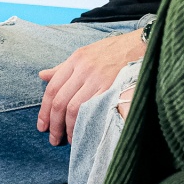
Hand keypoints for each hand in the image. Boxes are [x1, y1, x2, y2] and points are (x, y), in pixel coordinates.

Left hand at [37, 29, 144, 145]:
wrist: (140, 45)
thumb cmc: (112, 50)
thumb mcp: (85, 53)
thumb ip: (63, 67)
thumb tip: (43, 75)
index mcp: (75, 60)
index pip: (52, 89)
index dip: (44, 111)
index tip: (42, 126)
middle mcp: (83, 69)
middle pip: (61, 101)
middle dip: (54, 124)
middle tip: (53, 138)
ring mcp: (97, 79)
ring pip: (74, 108)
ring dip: (69, 127)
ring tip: (69, 139)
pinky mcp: (111, 87)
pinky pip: (92, 108)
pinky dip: (85, 122)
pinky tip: (84, 131)